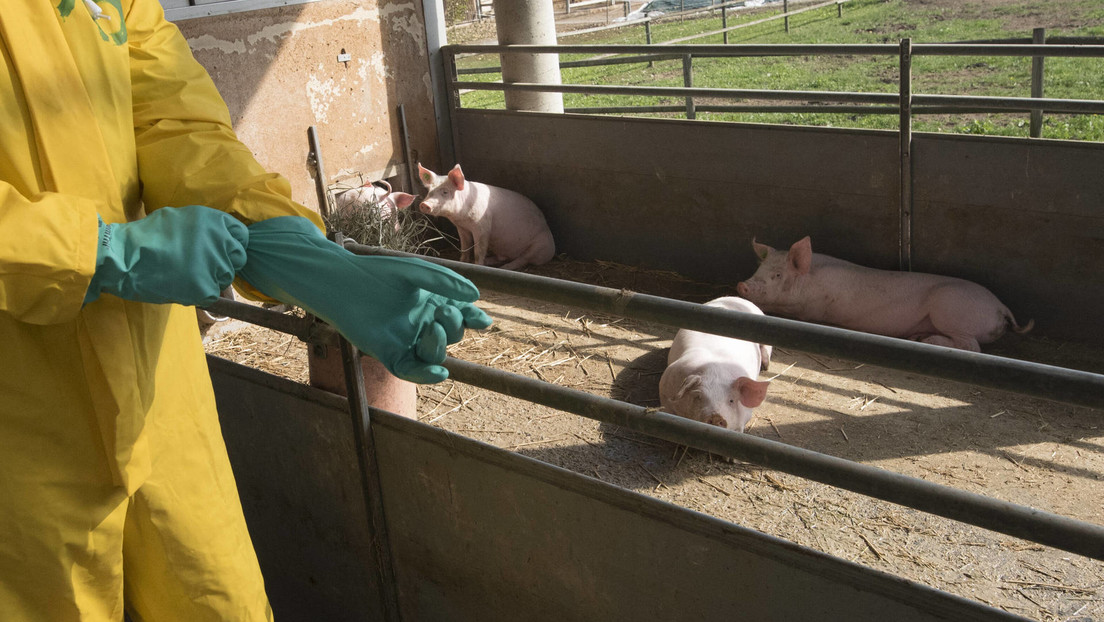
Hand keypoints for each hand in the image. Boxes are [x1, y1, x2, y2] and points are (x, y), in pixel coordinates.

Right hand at [84, 205, 248, 305]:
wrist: (124, 257)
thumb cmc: (148, 237)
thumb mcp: (180, 218)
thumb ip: (205, 228)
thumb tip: (222, 237)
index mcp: (215, 220)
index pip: (241, 237)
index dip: (231, 246)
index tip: (220, 252)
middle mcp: (220, 240)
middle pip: (237, 259)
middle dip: (223, 264)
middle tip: (199, 266)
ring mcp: (215, 264)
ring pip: (225, 278)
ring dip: (209, 279)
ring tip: (184, 275)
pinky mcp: (206, 286)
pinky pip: (211, 294)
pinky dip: (198, 294)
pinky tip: (180, 285)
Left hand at [239, 216, 491, 382]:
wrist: (342, 281)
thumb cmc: (378, 273)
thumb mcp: (416, 273)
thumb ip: (445, 283)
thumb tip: (476, 296)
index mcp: (432, 304)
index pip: (461, 316)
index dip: (474, 320)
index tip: (483, 321)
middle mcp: (422, 324)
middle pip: (451, 335)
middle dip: (454, 325)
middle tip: (442, 311)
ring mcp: (406, 340)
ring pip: (434, 355)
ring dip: (440, 346)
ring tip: (434, 328)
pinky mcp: (388, 353)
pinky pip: (410, 369)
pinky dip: (424, 374)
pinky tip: (438, 372)